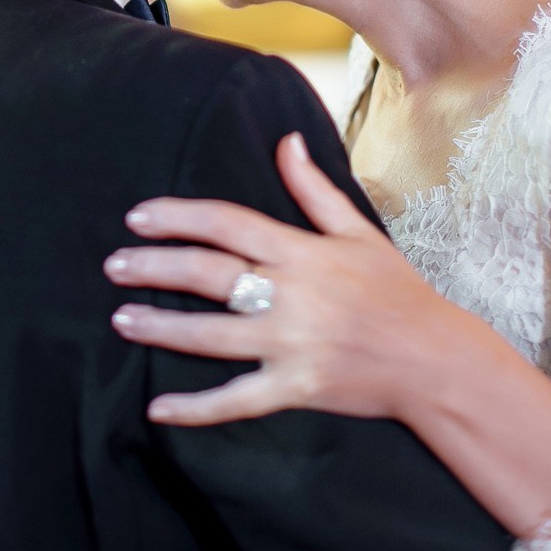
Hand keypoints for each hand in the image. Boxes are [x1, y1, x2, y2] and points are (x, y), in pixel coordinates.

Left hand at [104, 131, 476, 427]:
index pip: (228, 223)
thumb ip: (315, 190)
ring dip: (161, 326)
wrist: (436, 358)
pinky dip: (196, 407)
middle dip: (154, 267)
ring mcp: (292, 344)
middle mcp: (292, 295)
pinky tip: (158, 408)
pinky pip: (237, 401)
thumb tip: (286, 141)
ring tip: (122, 318)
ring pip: (212, 335)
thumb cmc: (397, 292)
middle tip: (114, 265)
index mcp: (302, 252)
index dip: (179, 216)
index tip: (138, 217)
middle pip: (208, 273)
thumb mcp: (358, 232)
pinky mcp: (297, 389)